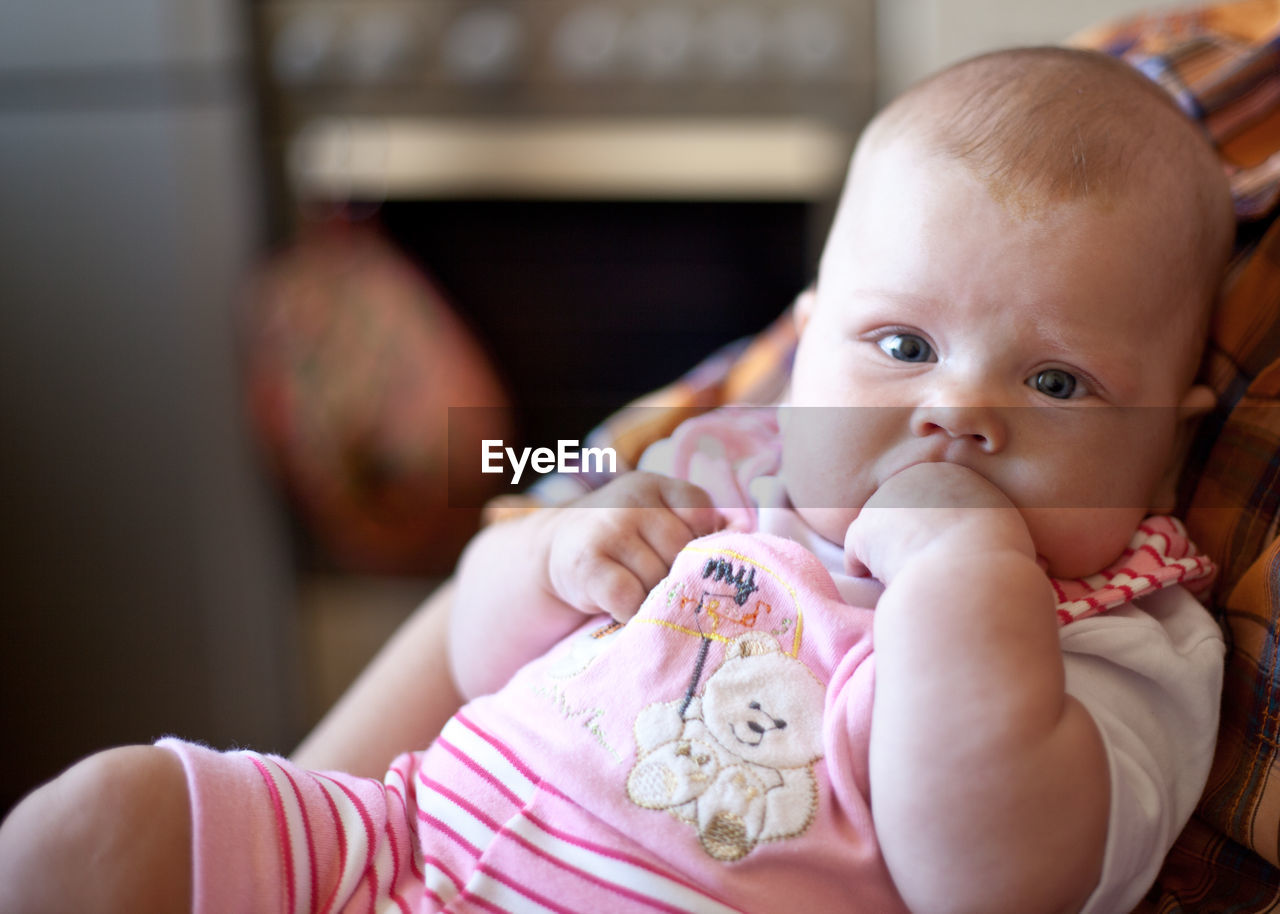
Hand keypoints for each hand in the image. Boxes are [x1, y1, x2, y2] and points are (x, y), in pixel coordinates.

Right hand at [545, 472, 723, 621]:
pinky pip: (630, 599)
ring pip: (658, 578)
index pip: (701, 513)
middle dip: (676, 574)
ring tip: (638, 591)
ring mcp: (609, 530)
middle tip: (659, 581)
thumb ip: (697, 523)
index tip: (685, 556)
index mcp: (655, 486)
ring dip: (653, 596)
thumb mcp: (656, 516)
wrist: (557, 550)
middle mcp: (631, 501)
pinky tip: (621, 605)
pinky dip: (630, 612)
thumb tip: (746, 535)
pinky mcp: (588, 566)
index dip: (699, 542)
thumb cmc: (623, 539)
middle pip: (682, 551)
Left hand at [844, 462, 1033, 583]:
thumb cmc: (1001, 559)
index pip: (936, 495)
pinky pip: (857, 551)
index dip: (938, 524)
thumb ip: (993, 526)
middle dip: (909, 531)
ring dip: (886, 550)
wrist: (968, 575)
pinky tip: (876, 581)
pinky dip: (862, 568)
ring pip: (880, 528)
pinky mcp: (865, 529)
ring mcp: (886, 502)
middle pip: (905, 506)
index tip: (946, 547)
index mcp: (955, 475)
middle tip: (922, 562)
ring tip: (906, 575)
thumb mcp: (1010, 529)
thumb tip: (1016, 545)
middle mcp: (917, 478)